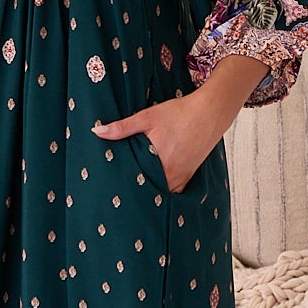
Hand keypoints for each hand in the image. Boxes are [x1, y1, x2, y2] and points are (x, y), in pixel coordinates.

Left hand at [92, 55, 268, 192]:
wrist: (210, 112)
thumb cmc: (180, 113)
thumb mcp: (147, 117)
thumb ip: (121, 127)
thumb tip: (97, 131)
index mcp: (159, 162)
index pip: (135, 182)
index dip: (123, 187)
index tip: (111, 190)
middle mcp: (171, 174)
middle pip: (149, 190)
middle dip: (136, 192)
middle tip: (120, 195)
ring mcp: (182, 177)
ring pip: (162, 192)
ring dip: (151, 192)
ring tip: (135, 195)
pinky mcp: (189, 175)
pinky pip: (175, 190)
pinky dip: (165, 189)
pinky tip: (156, 187)